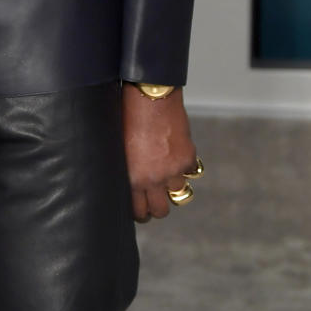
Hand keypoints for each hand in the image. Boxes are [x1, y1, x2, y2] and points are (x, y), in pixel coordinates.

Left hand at [122, 85, 198, 221]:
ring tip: (167, 173)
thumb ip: (128, 169)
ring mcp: (172, 170)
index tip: (141, 209)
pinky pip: (190, 172)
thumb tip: (131, 183)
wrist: (149, 98)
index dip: (140, 213)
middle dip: (158, 207)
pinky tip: (176, 154)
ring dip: (173, 186)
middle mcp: (153, 179)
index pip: (139, 211)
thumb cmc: (128, 117)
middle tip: (155, 198)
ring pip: (178, 194)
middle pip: (160, 211)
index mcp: (132, 177)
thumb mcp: (120, 147)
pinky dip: (186, 166)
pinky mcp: (187, 158)